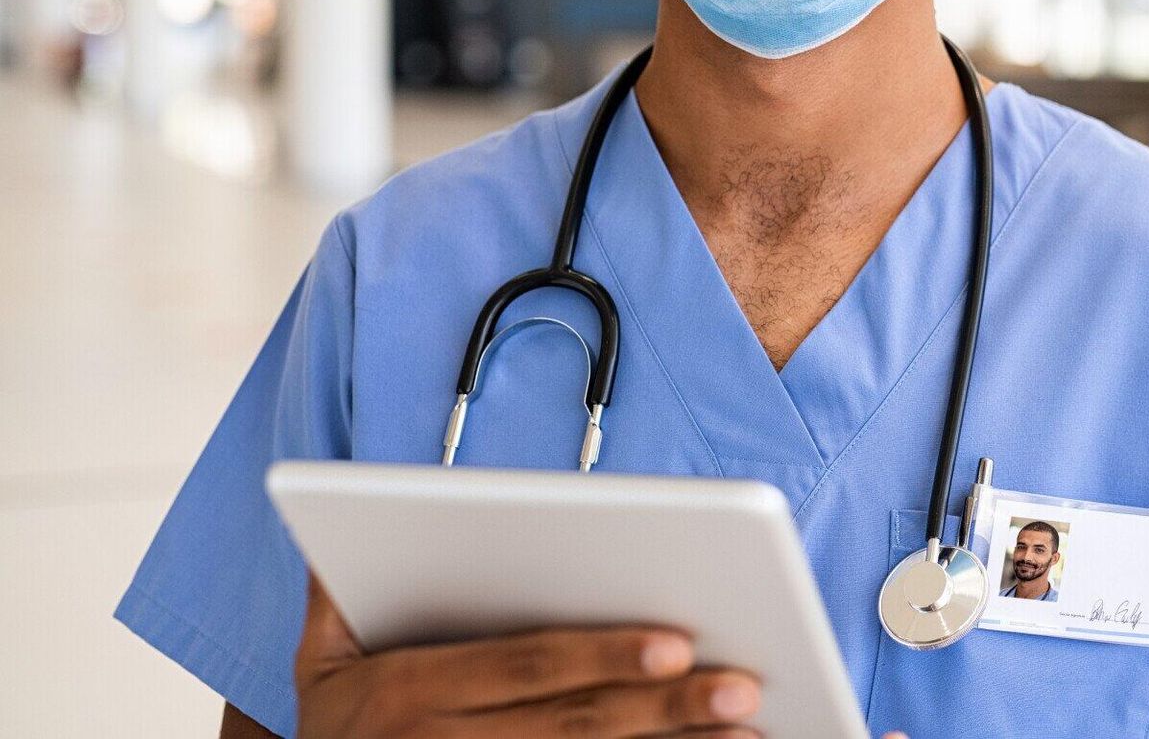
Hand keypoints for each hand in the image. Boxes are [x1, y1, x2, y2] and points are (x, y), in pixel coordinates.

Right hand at [294, 574, 762, 736]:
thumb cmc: (337, 737)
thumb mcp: (323, 666)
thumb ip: (340, 593)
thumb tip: (347, 511)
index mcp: (414, 692)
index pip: (526, 664)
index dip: (602, 654)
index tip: (677, 641)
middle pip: (575, 723)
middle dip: (665, 706)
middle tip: (743, 684)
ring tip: (746, 727)